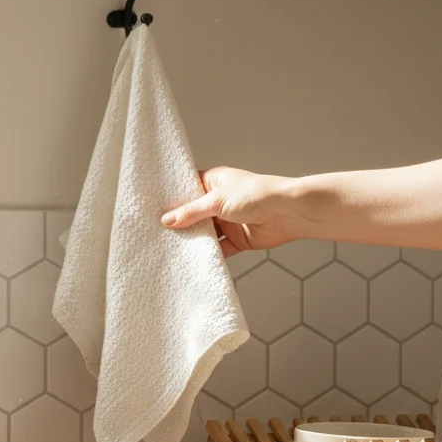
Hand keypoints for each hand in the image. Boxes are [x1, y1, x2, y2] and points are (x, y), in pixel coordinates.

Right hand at [162, 167, 296, 255]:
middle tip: (155, 233)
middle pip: (194, 214)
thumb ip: (191, 212)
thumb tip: (167, 220)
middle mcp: (220, 201)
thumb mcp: (217, 200)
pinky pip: (219, 249)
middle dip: (180, 223)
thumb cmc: (258, 194)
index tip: (153, 209)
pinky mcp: (238, 239)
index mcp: (215, 182)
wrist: (289, 212)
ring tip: (170, 248)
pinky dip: (209, 254)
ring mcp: (229, 221)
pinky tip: (194, 259)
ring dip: (193, 240)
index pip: (188, 189)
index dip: (172, 199)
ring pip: (205, 233)